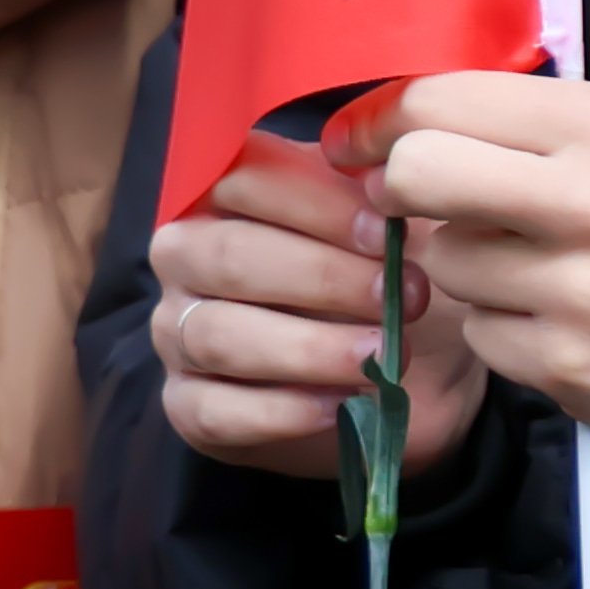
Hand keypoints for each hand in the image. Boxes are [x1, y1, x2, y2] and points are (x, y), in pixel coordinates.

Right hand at [147, 128, 482, 480]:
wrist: (413, 369)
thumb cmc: (390, 274)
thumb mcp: (391, 220)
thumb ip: (379, 189)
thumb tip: (382, 177)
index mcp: (228, 193)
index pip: (247, 179)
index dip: (317, 203)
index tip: (386, 233)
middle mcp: (186, 256)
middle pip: (228, 255)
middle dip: (322, 276)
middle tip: (402, 295)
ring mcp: (176, 333)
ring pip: (218, 335)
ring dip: (309, 348)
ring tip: (380, 353)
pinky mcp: (187, 405)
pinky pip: (214, 411)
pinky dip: (283, 411)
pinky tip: (341, 403)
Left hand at [340, 71, 589, 462]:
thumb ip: (535, 133)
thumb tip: (406, 131)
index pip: (440, 101)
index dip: (377, 121)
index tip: (359, 141)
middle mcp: (588, 201)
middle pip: (417, 176)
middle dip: (399, 191)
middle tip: (420, 204)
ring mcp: (577, 292)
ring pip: (445, 266)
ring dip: (469, 268)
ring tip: (539, 271)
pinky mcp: (569, 370)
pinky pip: (483, 337)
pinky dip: (505, 330)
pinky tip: (564, 323)